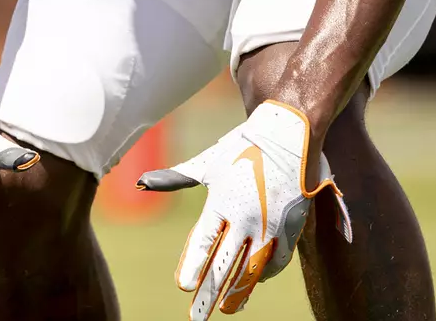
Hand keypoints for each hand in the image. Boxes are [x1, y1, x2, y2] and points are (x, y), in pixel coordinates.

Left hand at [138, 101, 351, 318]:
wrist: (289, 133)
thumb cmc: (242, 146)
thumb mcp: (207, 162)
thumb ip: (176, 178)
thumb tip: (143, 182)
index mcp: (222, 200)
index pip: (204, 242)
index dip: (194, 265)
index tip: (183, 287)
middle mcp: (246, 216)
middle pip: (225, 264)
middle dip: (210, 292)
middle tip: (197, 316)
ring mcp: (271, 224)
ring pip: (252, 269)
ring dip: (238, 292)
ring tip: (225, 309)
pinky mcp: (292, 227)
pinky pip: (277, 260)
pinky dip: (264, 274)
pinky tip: (253, 283)